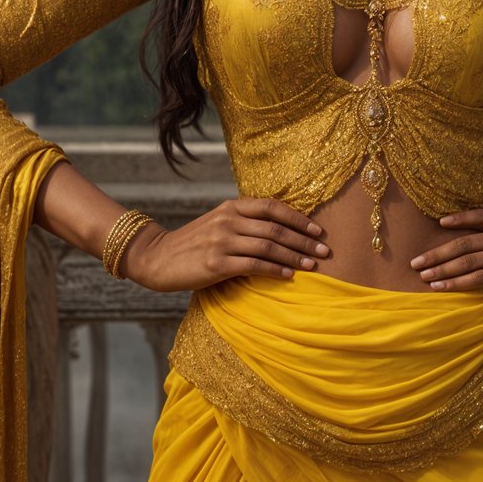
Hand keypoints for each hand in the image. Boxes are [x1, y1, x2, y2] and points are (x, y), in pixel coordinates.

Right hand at [121, 197, 329, 292]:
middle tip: (325, 250)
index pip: (273, 207)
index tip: (318, 229)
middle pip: (276, 228)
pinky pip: (253, 265)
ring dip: (295, 256)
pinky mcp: (216, 264)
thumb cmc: (193, 243)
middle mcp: (229, 219)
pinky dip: (275, 269)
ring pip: (269, 246)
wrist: (157, 257)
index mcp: (231, 206)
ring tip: (313, 265)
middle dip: (305, 240)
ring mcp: (222, 241)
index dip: (299, 218)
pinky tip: (288, 275)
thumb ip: (244, 222)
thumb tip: (280, 231)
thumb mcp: (218, 222)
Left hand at [410, 208, 482, 295]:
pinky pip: (480, 277)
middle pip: (464, 242)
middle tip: (415, 261)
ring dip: (442, 269)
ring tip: (423, 277)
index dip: (457, 219)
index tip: (438, 225)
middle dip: (437, 252)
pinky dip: (458, 282)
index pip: (478, 216)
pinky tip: (444, 287)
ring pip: (468, 260)